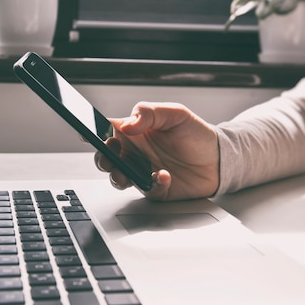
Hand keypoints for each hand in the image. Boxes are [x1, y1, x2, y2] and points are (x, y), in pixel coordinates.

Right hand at [95, 102, 219, 200]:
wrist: (219, 159)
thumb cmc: (196, 134)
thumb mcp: (176, 114)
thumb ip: (150, 114)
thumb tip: (128, 124)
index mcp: (133, 132)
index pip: (106, 130)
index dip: (91, 131)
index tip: (86, 133)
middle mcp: (134, 153)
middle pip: (105, 157)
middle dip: (102, 158)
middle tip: (109, 155)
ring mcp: (142, 172)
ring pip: (118, 178)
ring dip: (118, 177)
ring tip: (126, 173)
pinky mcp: (155, 189)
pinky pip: (146, 190)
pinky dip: (152, 184)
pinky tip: (164, 175)